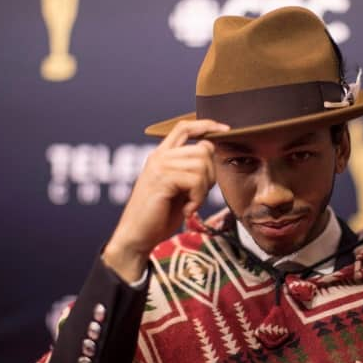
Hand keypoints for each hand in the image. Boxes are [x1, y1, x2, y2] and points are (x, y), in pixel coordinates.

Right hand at [103, 120, 228, 281]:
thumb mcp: (179, 189)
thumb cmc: (158, 216)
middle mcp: (159, 157)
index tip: (225, 129)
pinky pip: (196, 180)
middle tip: (198, 196)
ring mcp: (159, 166)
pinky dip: (197, 199)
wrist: (137, 237)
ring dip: (203, 190)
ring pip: (202, 165)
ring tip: (191, 204)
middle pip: (202, 149)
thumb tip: (210, 151)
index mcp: (161, 155)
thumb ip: (191, 170)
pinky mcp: (162, 179)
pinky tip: (187, 210)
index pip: (184, 128)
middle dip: (211, 175)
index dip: (206, 125)